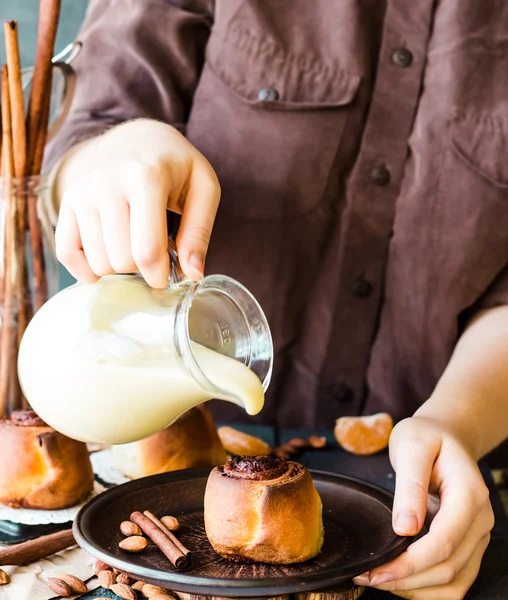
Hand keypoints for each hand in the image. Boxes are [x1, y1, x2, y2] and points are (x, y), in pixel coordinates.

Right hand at [55, 119, 220, 287]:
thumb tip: (193, 274)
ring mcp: (82, 191)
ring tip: (133, 247)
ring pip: (98, 261)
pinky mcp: (67, 200)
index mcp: (146, 177)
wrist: (137, 137)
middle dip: (141, 269)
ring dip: (118, 267)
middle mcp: (107, 182)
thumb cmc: (176, 166)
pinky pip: (66, 252)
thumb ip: (199, 232)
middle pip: (121, 260)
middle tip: (151, 253)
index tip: (166, 276)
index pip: (146, 250)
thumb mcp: (204, 189)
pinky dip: (85, 269)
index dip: (159, 275)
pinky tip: (104, 263)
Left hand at [353, 416, 493, 598]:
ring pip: (454, 582)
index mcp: (468, 495)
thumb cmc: (426, 436)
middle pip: (448, 568)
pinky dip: (427, 587)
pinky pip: (455, 579)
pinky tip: (399, 578)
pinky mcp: (468, 543)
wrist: (444, 434)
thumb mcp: (412, 447)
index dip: (410, 563)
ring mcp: (477, 535)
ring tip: (378, 580)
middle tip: (366, 577)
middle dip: (406, 579)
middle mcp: (479, 520)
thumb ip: (409, 486)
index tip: (377, 569)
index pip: (444, 542)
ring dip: (415, 588)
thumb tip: (404, 528)